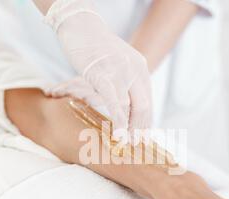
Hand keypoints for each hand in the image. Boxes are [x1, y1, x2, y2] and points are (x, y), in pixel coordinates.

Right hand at [45, 0, 152, 130]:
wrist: (80, 24)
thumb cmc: (95, 46)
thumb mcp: (118, 62)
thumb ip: (125, 80)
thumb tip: (125, 101)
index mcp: (141, 68)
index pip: (148, 101)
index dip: (146, 122)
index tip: (141, 136)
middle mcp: (136, 70)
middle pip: (144, 107)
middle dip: (140, 128)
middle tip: (135, 144)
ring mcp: (121, 72)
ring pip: (132, 107)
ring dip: (130, 128)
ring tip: (127, 143)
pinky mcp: (104, 75)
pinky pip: (115, 103)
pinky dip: (119, 120)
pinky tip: (118, 133)